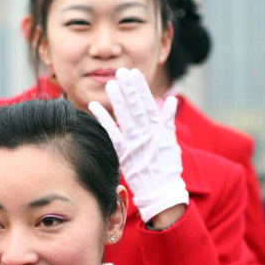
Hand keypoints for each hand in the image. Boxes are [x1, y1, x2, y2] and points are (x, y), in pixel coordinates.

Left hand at [89, 67, 188, 223]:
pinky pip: (111, 134)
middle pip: (136, 106)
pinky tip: (93, 107)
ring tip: (110, 84)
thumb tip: (170, 101)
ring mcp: (135, 143)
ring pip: (125, 117)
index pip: (148, 103)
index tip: (134, 73)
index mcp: (158, 129)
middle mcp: (146, 133)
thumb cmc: (167, 168)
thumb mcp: (171, 142)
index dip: (140, 88)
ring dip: (118, 100)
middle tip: (120, 71)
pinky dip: (103, 120)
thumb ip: (168, 121)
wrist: (162, 192)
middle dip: (129, 88)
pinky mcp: (124, 153)